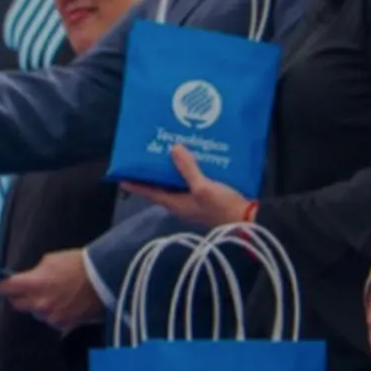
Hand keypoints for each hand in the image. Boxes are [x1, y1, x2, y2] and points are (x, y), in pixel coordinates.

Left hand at [0, 249, 105, 330]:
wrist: (103, 278)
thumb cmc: (78, 265)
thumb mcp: (51, 260)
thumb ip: (35, 273)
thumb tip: (26, 278)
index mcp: (34, 284)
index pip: (6, 288)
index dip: (4, 286)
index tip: (4, 285)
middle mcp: (39, 303)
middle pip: (17, 304)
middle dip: (20, 296)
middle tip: (29, 289)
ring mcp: (51, 316)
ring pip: (35, 313)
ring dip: (39, 305)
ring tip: (55, 294)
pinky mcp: (63, 324)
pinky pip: (51, 320)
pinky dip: (54, 313)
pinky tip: (65, 302)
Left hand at [119, 145, 246, 227]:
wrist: (249, 222)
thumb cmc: (223, 208)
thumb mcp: (203, 188)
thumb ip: (188, 169)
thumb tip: (173, 149)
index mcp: (176, 203)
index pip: (149, 192)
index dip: (135, 184)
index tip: (120, 175)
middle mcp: (181, 204)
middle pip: (162, 186)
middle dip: (154, 172)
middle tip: (147, 153)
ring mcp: (194, 202)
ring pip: (177, 183)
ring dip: (172, 170)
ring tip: (169, 150)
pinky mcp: (207, 199)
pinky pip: (192, 182)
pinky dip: (190, 171)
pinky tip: (194, 158)